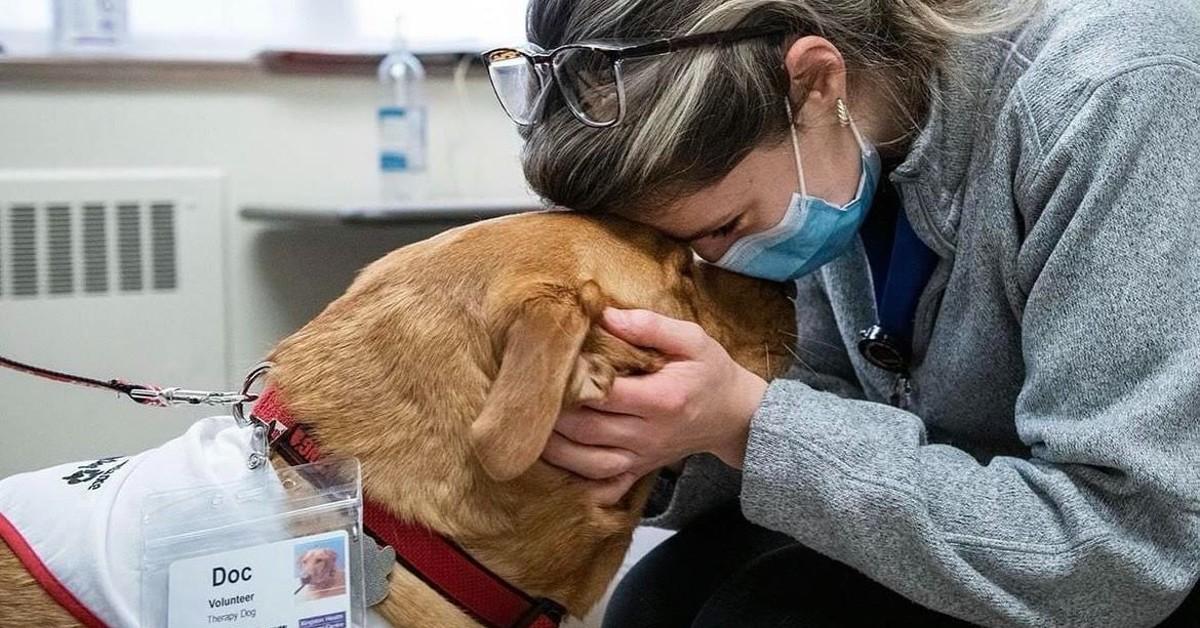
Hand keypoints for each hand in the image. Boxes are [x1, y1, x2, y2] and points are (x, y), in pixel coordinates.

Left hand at [542, 308, 767, 504]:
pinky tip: (552, 464)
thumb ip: (650, 325)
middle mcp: (650, 433)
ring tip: (527, 425)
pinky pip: (602, 484)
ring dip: (553, 447)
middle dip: (552, 412)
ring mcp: (643, 456)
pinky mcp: (639, 469)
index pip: (605, 393)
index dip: (572, 380)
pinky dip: (574, 479)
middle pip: (587, 428)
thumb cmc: (711, 372)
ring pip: (587, 461)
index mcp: (663, 398)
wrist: (735, 416)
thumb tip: (605, 316)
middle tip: (527, 391)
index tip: (550, 362)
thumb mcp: (692, 339)